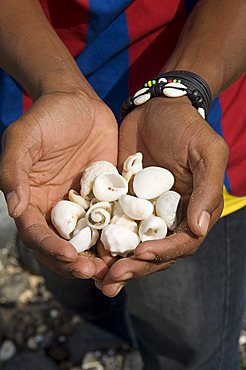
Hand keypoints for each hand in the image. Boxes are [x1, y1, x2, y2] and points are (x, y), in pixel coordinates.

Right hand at [0, 90, 117, 278]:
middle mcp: (59, 210)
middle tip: (96, 273)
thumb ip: (13, 171)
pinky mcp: (108, 197)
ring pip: (91, 241)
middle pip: (64, 246)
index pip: (38, 234)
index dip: (51, 248)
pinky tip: (135, 247)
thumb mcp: (23, 138)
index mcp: (34, 201)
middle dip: (77, 263)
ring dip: (101, 258)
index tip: (69, 256)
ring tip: (117, 269)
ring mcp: (85, 206)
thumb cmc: (46, 117)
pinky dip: (121, 237)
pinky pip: (114, 221)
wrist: (77, 103)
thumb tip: (15, 210)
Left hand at [99, 97, 228, 296]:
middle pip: (154, 252)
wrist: (157, 108)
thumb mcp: (206, 152)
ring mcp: (143, 212)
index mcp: (192, 211)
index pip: (182, 243)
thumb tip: (199, 228)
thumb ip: (206, 189)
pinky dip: (101, 240)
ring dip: (115, 263)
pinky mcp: (122, 202)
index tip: (141, 253)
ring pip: (130, 245)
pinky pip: (111, 225)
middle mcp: (168, 217)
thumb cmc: (187, 127)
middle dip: (135, 267)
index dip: (164, 252)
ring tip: (96, 277)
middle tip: (111, 278)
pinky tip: (86, 251)